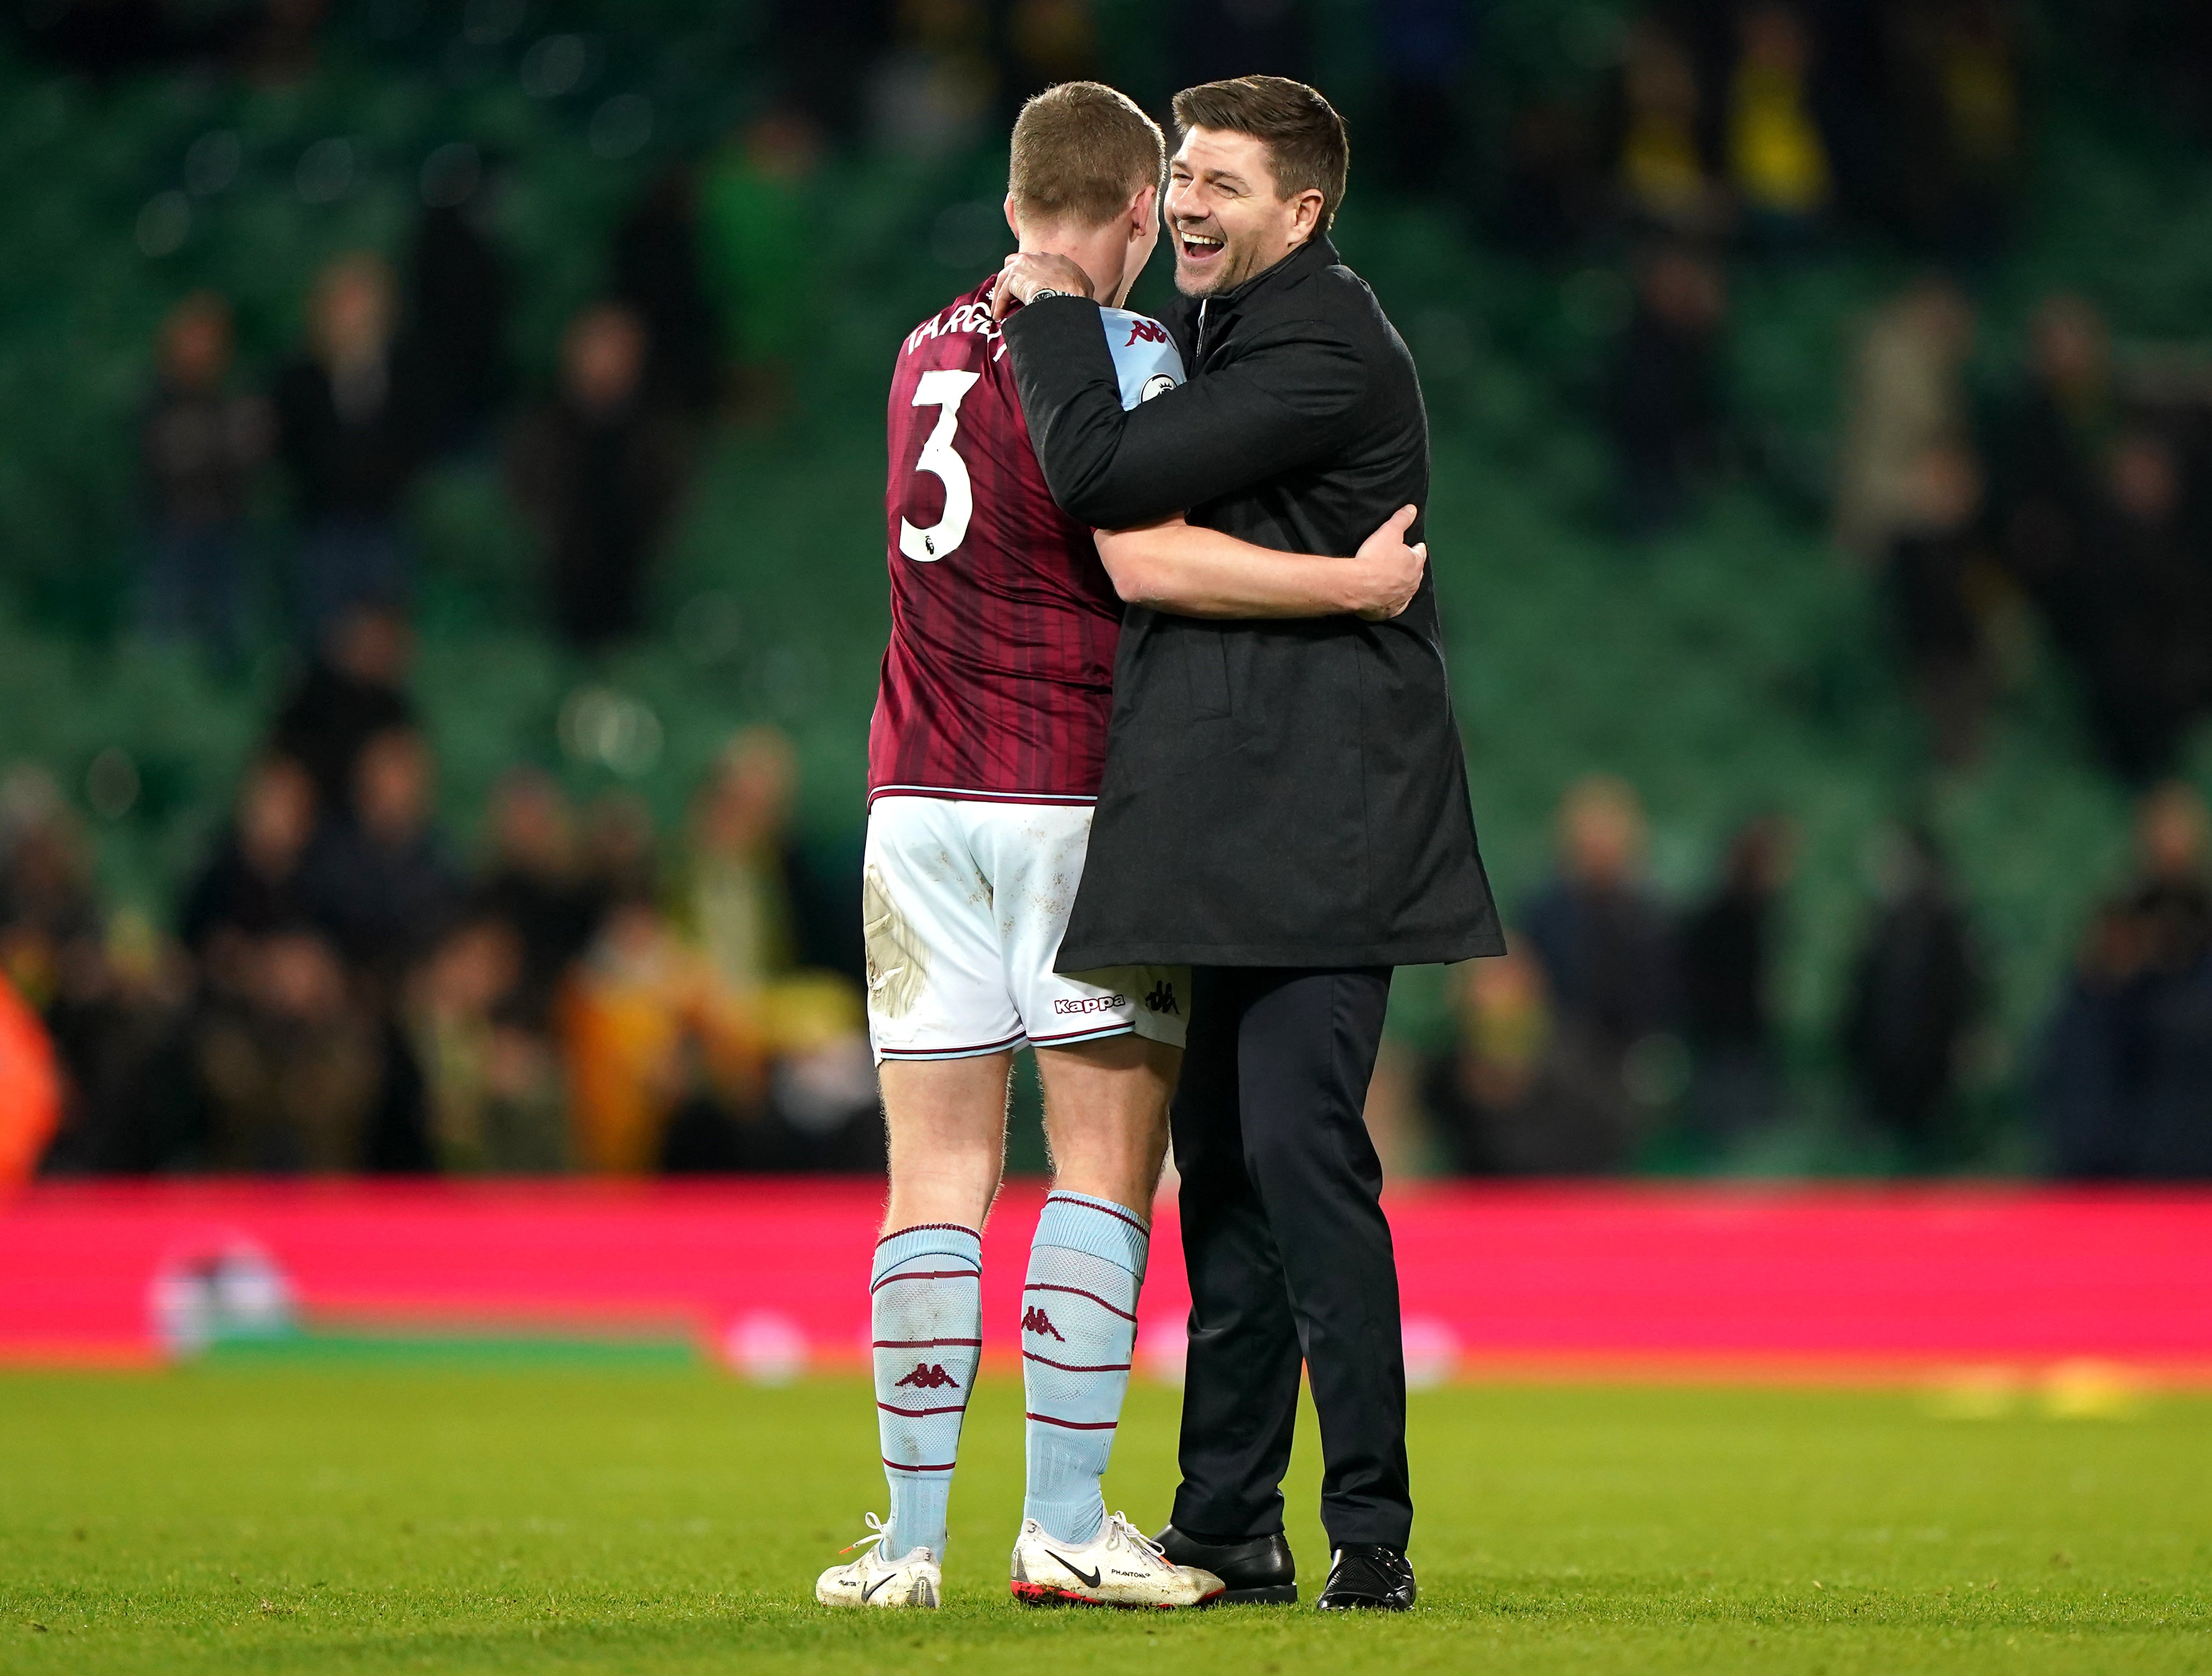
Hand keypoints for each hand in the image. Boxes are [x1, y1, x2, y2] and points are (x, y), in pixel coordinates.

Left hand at [992, 252, 1094, 319]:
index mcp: (1056, 259)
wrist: (1067, 296)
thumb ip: (1080, 287)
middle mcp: (1038, 257)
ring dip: (1001, 293)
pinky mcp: (1014, 278)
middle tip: (1011, 293)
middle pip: (1016, 261)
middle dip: (1011, 276)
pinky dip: (999, 304)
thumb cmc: (1078, 295)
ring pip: (1004, 277)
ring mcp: (1024, 265)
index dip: (1031, 275)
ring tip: (999, 309)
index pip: (1038, 262)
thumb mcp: (1086, 286)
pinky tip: (998, 315)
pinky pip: (1003, 292)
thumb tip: (1083, 297)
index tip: (1028, 287)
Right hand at [1347, 504, 1426, 619]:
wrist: (1359, 586)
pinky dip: (1394, 602)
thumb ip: (1402, 519)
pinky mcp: (1390, 611)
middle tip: (1406, 563)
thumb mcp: (1389, 531)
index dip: (1417, 549)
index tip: (1417, 547)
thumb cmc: (1375, 558)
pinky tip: (1391, 600)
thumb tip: (1412, 509)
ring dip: (1404, 585)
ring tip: (1398, 580)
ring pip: (1407, 590)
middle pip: (1416, 572)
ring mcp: (1402, 598)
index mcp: (1415, 562)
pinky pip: (1396, 606)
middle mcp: (1413, 582)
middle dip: (1412, 567)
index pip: (1420, 553)